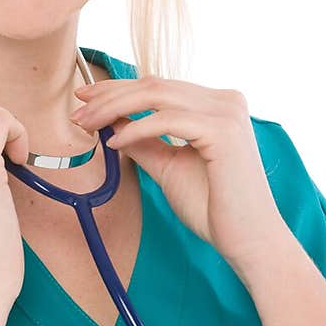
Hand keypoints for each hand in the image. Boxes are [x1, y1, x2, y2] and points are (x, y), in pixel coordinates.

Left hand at [72, 76, 290, 273]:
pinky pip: (167, 120)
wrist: (248, 241)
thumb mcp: (169, 168)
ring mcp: (227, 112)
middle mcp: (225, 100)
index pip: (159, 86)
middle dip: (110, 95)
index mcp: (216, 105)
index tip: (86, 100)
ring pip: (157, 95)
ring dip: (115, 108)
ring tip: (87, 125)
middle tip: (77, 109)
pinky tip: (115, 143)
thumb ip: (144, 143)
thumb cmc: (214, 209)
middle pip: (155, 85)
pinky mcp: (223, 130)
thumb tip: (111, 125)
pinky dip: (136, 129)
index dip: (118, 89)